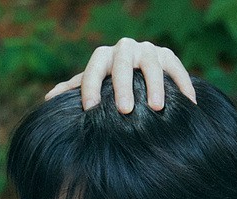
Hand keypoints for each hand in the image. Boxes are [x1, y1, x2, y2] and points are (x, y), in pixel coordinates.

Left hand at [46, 38, 195, 112]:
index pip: (93, 69)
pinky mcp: (167, 56)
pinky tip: (188, 103)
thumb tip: (48, 99)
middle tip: (125, 111)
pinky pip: (175, 67)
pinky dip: (182, 84)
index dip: (90, 87)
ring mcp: (147, 51)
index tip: (90, 109)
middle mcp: (124, 49)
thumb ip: (73, 90)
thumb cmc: (107, 86)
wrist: (136, 75)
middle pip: (123, 63)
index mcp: (103, 57)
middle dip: (123, 86)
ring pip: (151, 63)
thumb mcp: (90, 86)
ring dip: (155, 85)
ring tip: (157, 108)